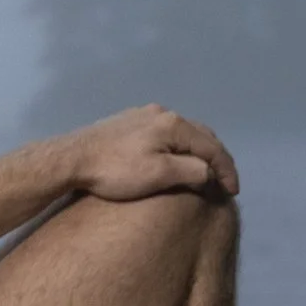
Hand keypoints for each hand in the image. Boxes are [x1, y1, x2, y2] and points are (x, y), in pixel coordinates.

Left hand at [61, 105, 238, 201]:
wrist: (72, 158)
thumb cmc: (116, 170)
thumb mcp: (159, 175)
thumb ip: (191, 171)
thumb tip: (209, 172)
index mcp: (174, 124)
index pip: (213, 147)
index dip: (227, 171)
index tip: (233, 192)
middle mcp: (163, 113)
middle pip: (202, 136)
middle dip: (216, 159)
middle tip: (223, 183)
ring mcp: (145, 115)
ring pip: (183, 133)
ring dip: (198, 153)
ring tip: (204, 173)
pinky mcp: (130, 122)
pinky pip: (166, 134)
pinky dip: (180, 148)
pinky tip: (176, 160)